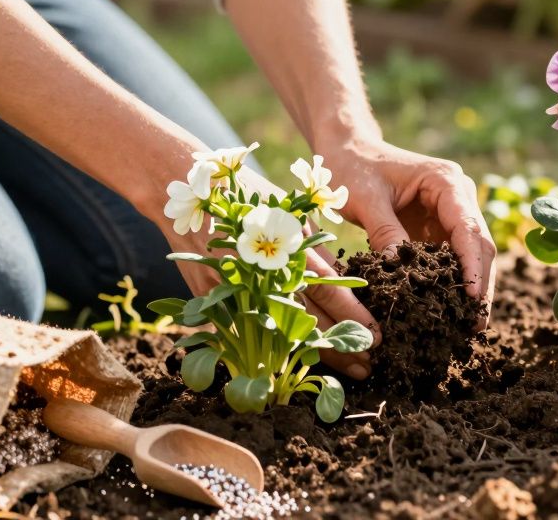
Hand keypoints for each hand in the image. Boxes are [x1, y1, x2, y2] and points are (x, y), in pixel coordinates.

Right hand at [157, 168, 378, 379]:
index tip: (376, 335)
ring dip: (316, 354)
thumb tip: (344, 279)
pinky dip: (278, 348)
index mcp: (284, 247)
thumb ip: (312, 247)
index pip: (328, 289)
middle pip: (309, 319)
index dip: (354, 316)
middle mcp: (262, 272)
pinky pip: (251, 331)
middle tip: (369, 363)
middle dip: (342, 344)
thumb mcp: (286, 213)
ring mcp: (236, 289)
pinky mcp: (215, 302)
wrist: (181, 188)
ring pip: (282, 333)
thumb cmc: (244, 198)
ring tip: (348, 368)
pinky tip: (302, 362)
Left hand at [323, 139, 496, 329]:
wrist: (346, 150)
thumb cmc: (353, 167)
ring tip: (468, 327)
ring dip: (470, 288)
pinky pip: (450, 258)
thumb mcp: (365, 199)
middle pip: (479, 245)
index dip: (473, 264)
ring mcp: (450, 213)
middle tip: (476, 325)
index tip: (472, 297)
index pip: (468, 228)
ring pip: (470, 256)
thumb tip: (401, 276)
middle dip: (479, 284)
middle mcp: (457, 196)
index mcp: (446, 182)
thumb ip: (384, 233)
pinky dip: (451, 283)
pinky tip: (449, 311)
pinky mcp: (437, 228)